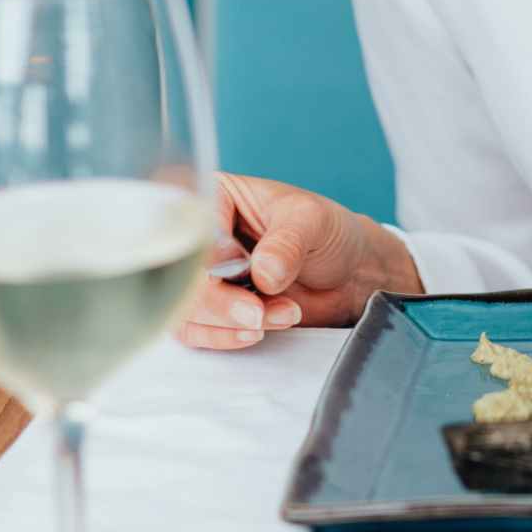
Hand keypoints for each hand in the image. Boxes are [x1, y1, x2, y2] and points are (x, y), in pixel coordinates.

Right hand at [175, 170, 420, 350]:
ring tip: (281, 314)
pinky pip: (196, 331)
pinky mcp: (212, 309)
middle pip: (180, 273)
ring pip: (186, 307)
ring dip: (229, 321)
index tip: (240, 267)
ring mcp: (203, 275)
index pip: (190, 225)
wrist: (350, 273)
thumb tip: (262, 271)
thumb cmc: (329, 233)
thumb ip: (288, 242)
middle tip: (256, 311)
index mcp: (215, 195)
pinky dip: (227, 336)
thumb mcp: (314, 222)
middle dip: (218, 300)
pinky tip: (260, 329)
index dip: (208, 253)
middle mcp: (200, 236)